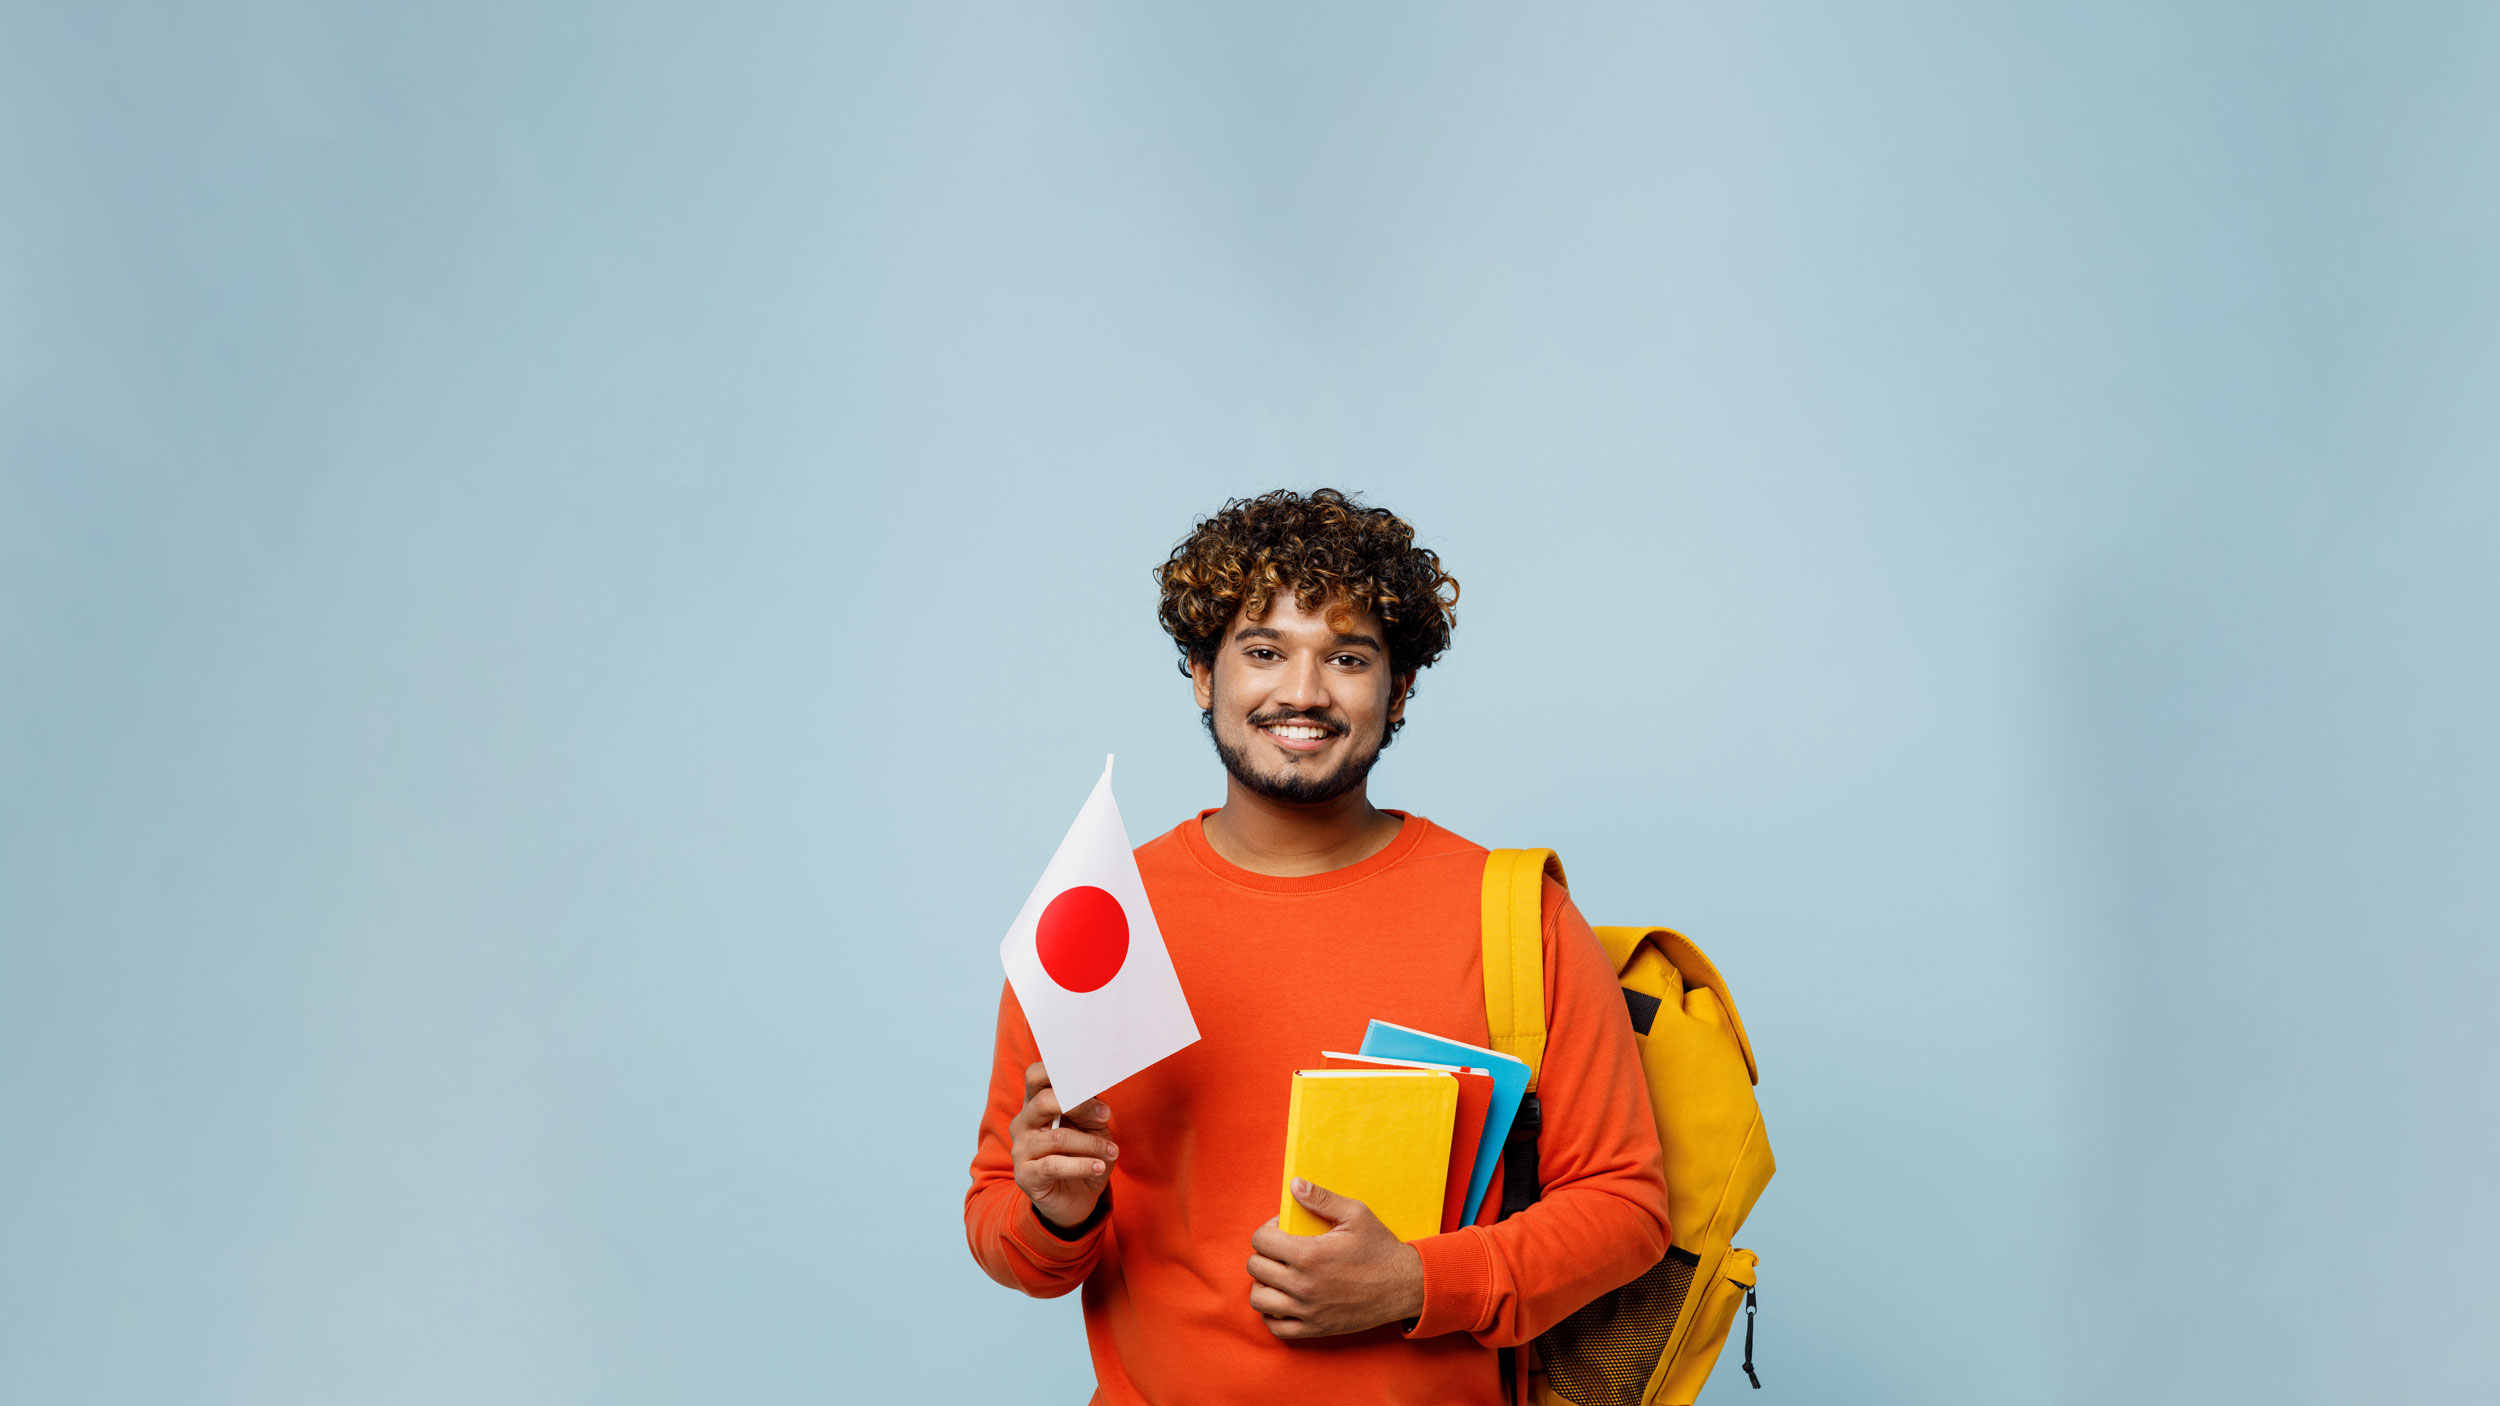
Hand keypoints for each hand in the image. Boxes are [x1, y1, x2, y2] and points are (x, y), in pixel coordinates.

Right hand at [1009, 1062, 1117, 1229]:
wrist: (1076, 1199)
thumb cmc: (1082, 1156)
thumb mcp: (1092, 1128)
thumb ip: (1089, 1109)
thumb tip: (1092, 1091)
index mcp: (1036, 1105)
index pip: (1035, 1076)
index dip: (1058, 1071)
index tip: (1088, 1077)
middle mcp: (1023, 1123)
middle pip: (1043, 1101)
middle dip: (1080, 1106)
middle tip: (1105, 1115)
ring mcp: (1021, 1150)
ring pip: (1057, 1137)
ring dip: (1090, 1144)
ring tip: (1111, 1151)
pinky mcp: (1025, 1175)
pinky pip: (1053, 1165)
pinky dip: (1082, 1165)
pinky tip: (1098, 1167)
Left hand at [1244, 1179, 1426, 1337]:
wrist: (1405, 1286)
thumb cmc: (1380, 1248)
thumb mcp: (1355, 1214)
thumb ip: (1321, 1198)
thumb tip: (1294, 1185)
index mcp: (1309, 1254)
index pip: (1260, 1241)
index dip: (1267, 1230)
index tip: (1282, 1230)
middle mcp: (1303, 1285)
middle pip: (1255, 1267)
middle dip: (1264, 1253)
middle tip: (1281, 1250)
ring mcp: (1307, 1310)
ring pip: (1258, 1298)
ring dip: (1263, 1283)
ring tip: (1279, 1274)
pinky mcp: (1315, 1328)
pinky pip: (1276, 1327)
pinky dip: (1272, 1314)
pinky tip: (1283, 1299)